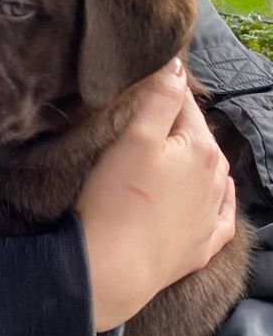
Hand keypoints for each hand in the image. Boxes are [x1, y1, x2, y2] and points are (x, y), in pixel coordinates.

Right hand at [78, 58, 235, 331]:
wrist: (113, 267)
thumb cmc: (117, 199)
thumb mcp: (134, 138)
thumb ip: (160, 99)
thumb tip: (178, 67)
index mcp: (200, 150)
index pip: (185, 107)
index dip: (166, 93)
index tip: (147, 88)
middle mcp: (215, 181)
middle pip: (201, 141)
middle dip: (181, 129)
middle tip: (150, 126)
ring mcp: (211, 216)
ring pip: (213, 177)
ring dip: (197, 163)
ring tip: (175, 157)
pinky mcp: (202, 247)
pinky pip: (222, 218)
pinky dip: (220, 203)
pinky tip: (216, 199)